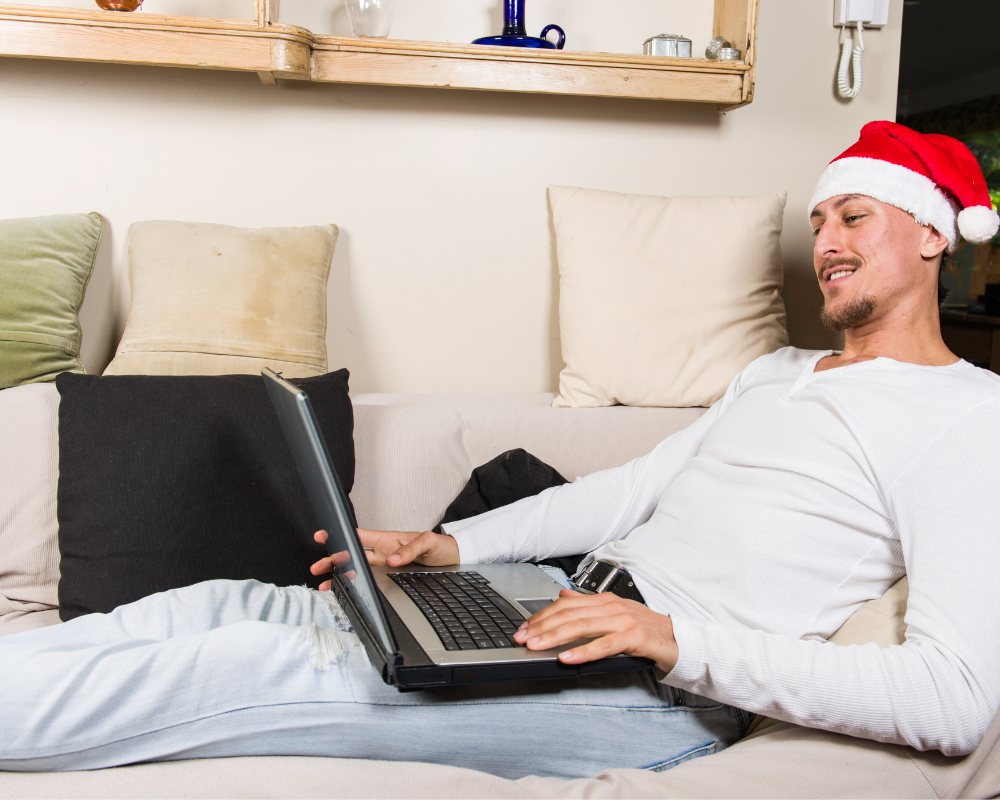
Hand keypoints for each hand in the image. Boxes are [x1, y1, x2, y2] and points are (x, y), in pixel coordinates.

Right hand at [309, 529, 459, 590]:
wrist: (451, 557)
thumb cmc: (439, 545)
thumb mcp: (427, 543)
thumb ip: (410, 550)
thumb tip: (392, 559)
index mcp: (388, 540)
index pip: (360, 536)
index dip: (342, 535)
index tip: (324, 536)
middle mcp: (383, 552)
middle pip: (353, 555)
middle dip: (334, 560)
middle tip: (317, 567)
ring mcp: (385, 564)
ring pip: (357, 569)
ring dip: (340, 575)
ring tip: (324, 583)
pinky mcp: (390, 576)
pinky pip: (369, 579)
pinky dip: (355, 584)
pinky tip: (345, 589)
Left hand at [512, 589, 678, 674]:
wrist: (677, 639)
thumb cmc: (645, 629)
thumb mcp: (614, 613)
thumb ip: (587, 605)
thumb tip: (562, 595)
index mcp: (604, 600)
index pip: (564, 604)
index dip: (541, 615)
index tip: (523, 628)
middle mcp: (611, 606)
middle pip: (569, 614)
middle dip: (541, 626)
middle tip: (522, 638)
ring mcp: (623, 620)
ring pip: (582, 626)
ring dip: (555, 637)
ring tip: (536, 646)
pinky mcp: (634, 637)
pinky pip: (603, 645)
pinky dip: (583, 651)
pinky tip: (567, 657)